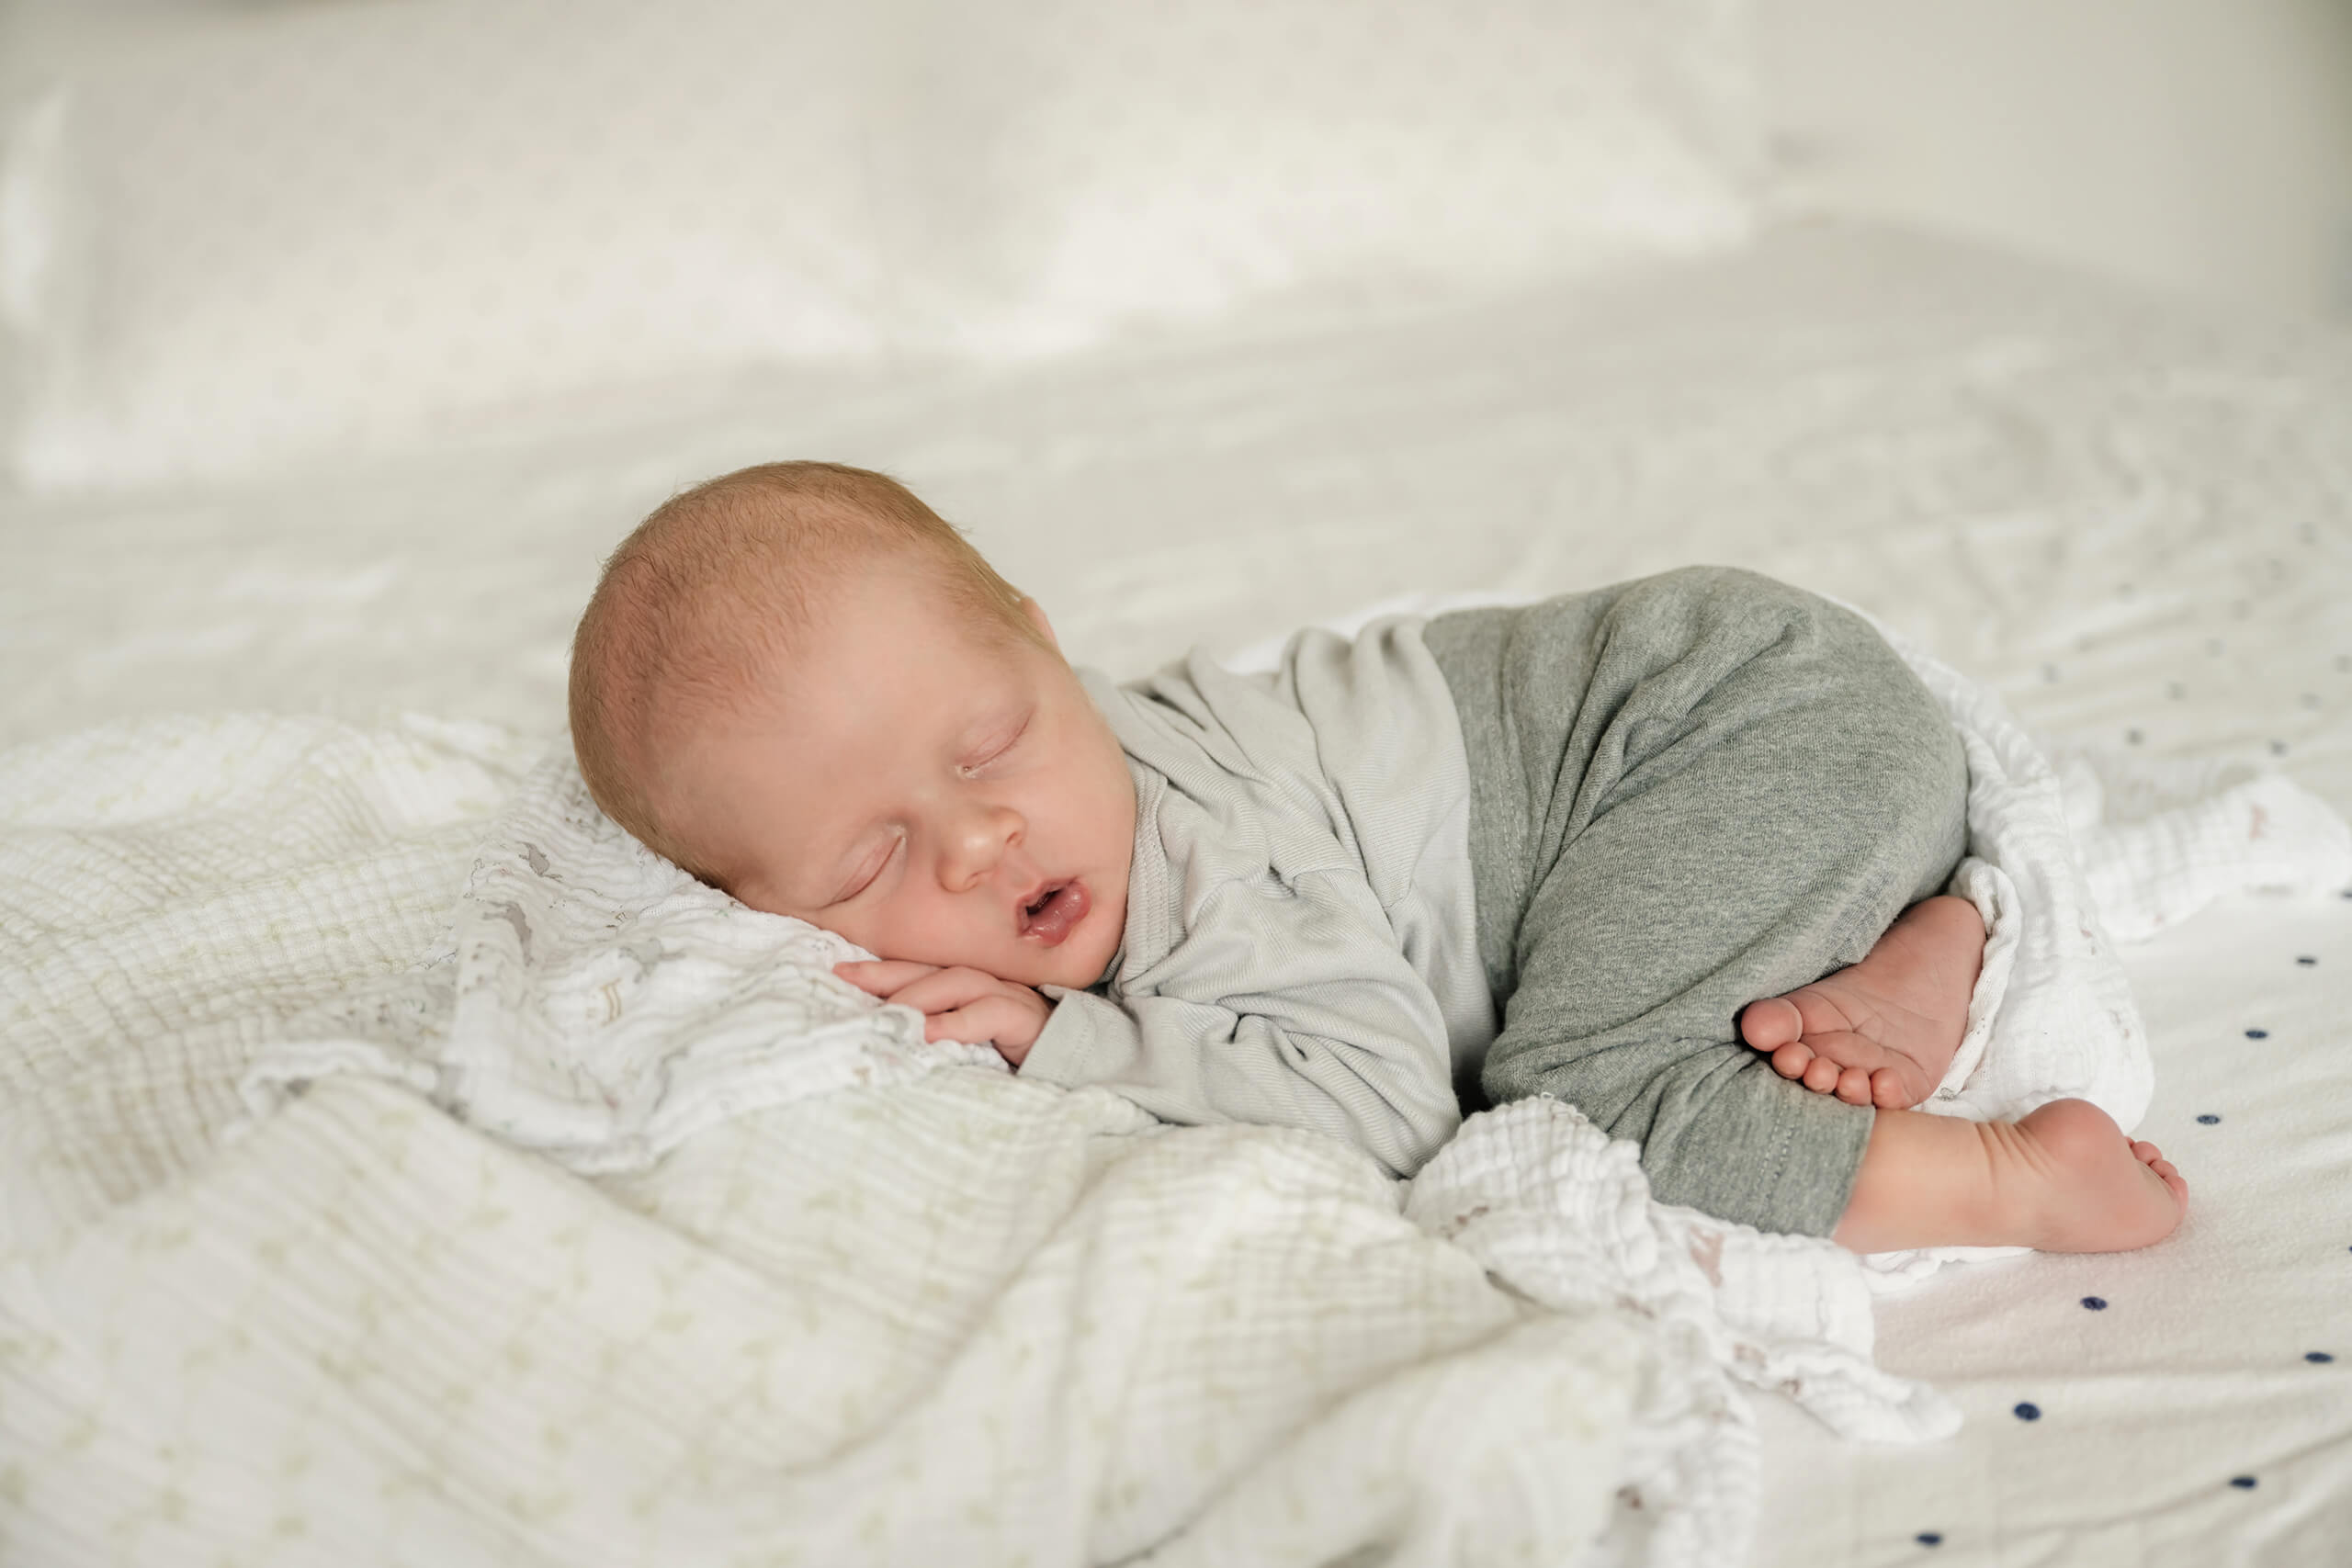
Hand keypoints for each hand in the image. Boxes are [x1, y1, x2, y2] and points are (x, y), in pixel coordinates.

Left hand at [833, 960, 1050, 1067]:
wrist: (1074, 1070)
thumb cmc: (1013, 1063)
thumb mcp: (966, 1051)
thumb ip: (935, 1041)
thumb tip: (884, 1045)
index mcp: (967, 991)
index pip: (918, 972)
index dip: (879, 971)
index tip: (838, 971)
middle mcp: (985, 986)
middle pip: (931, 970)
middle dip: (887, 973)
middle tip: (846, 977)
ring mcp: (1008, 998)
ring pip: (959, 982)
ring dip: (920, 994)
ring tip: (887, 1011)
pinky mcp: (1027, 1021)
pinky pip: (991, 1013)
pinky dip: (959, 1022)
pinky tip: (931, 1033)